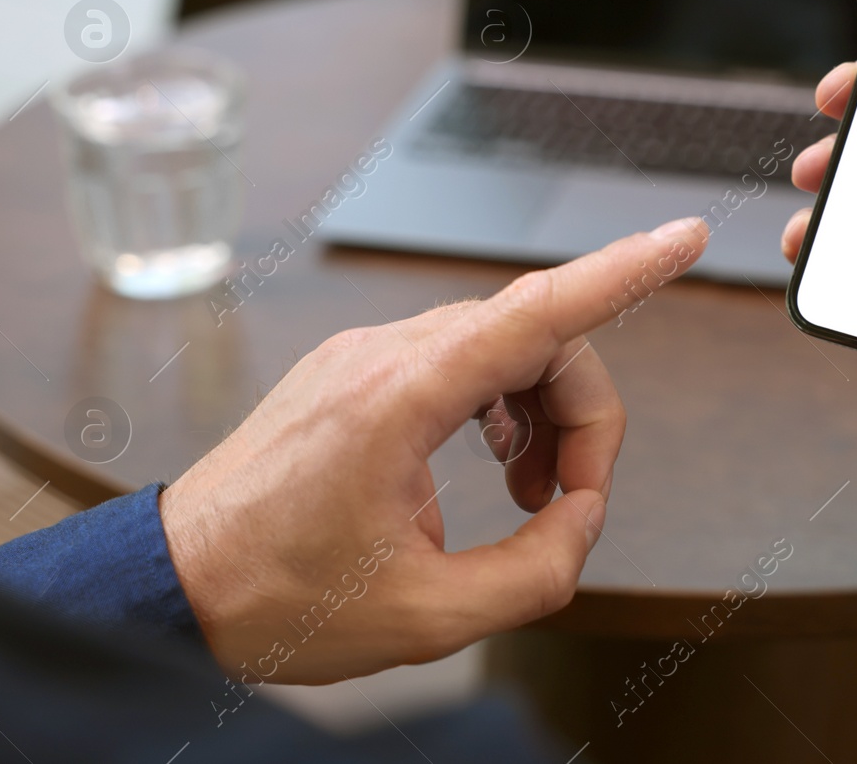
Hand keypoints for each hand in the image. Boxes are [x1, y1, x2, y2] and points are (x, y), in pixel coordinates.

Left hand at [160, 218, 709, 683]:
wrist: (173, 585)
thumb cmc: (275, 597)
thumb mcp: (426, 618)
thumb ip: (536, 572)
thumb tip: (581, 521)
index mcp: (400, 398)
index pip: (538, 310)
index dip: (624, 271)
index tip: (683, 238)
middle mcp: (384, 356)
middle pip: (538, 338)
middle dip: (583, 415)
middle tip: (575, 504)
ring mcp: (367, 358)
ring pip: (503, 346)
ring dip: (543, 414)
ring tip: (535, 496)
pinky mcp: (357, 374)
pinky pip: (460, 361)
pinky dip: (502, 408)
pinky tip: (499, 466)